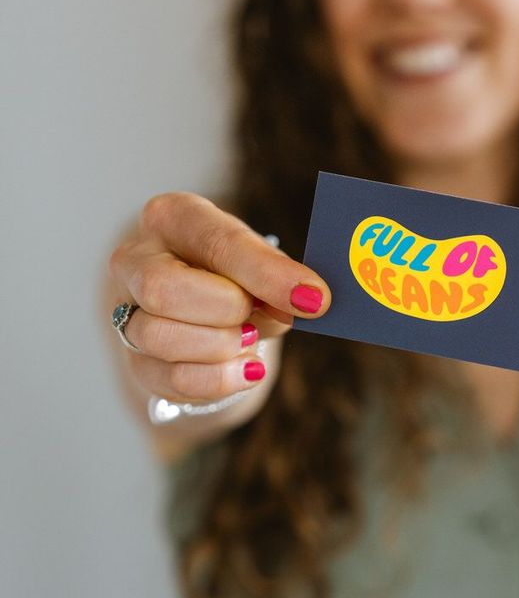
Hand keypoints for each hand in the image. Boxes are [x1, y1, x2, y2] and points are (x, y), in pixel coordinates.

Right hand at [108, 192, 329, 405]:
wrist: (207, 306)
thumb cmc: (233, 272)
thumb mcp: (259, 262)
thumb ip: (277, 276)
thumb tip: (308, 299)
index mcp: (172, 217)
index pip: (215, 243)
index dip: (266, 274)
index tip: (314, 298)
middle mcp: (136, 259)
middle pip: (163, 290)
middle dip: (226, 311)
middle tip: (259, 317)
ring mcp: (125, 311)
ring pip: (159, 337)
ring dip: (220, 347)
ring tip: (250, 340)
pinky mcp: (136, 360)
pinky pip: (170, 378)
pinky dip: (217, 380)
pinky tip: (245, 370)